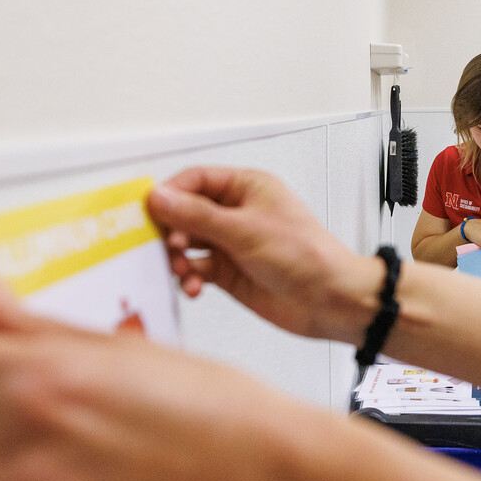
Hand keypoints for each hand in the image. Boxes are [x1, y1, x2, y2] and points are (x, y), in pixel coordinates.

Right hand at [148, 168, 380, 342]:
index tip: (149, 211)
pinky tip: (194, 287)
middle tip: (171, 247)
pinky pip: (197, 270)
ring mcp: (232, 244)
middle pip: (186, 213)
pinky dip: (190, 278)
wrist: (331, 300)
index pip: (195, 180)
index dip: (170, 194)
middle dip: (173, 231)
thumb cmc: (306, 256)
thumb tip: (159, 197)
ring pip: (188, 244)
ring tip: (184, 271)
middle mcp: (237, 213)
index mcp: (246, 187)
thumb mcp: (246, 230)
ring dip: (179, 259)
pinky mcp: (229, 273)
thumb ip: (198, 215)